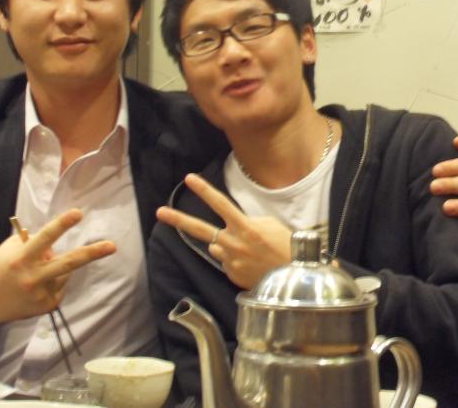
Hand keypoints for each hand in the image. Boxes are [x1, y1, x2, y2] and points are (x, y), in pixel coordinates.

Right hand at [0, 208, 115, 342]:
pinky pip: (60, 285)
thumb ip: (34, 244)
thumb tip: (57, 246)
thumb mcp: (10, 249)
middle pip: (68, 263)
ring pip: (64, 272)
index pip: (45, 237)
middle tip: (112, 246)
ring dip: (57, 266)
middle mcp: (33, 278)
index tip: (78, 213)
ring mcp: (42, 295)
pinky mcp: (47, 306)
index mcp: (22, 258)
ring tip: (35, 271)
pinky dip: (54, 280)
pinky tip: (35, 286)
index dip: (62, 224)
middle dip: (91, 253)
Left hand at [156, 174, 291, 289]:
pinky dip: (235, 261)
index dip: (204, 190)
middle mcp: (233, 244)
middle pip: (200, 229)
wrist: (297, 279)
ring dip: (227, 246)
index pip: (220, 204)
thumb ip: (244, 224)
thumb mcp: (270, 226)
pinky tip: (253, 264)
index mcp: (245, 227)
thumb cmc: (287, 247)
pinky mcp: (231, 276)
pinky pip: (227, 263)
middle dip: (178, 219)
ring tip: (251, 251)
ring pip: (217, 247)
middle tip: (159, 212)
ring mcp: (230, 261)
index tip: (189, 178)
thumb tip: (220, 237)